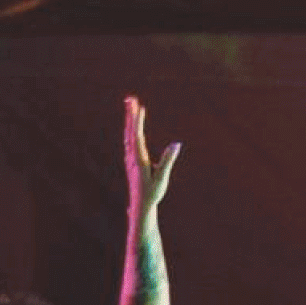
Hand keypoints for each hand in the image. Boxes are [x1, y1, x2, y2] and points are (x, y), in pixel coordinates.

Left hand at [123, 96, 180, 212]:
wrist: (141, 206)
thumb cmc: (152, 193)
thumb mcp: (162, 178)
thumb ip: (168, 160)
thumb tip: (176, 144)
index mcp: (138, 159)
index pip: (137, 136)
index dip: (137, 121)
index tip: (139, 107)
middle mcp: (131, 156)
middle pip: (130, 131)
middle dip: (131, 114)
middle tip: (130, 99)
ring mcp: (130, 158)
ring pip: (128, 135)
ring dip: (130, 120)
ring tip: (131, 106)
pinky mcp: (131, 161)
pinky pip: (130, 140)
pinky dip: (131, 129)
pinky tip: (132, 126)